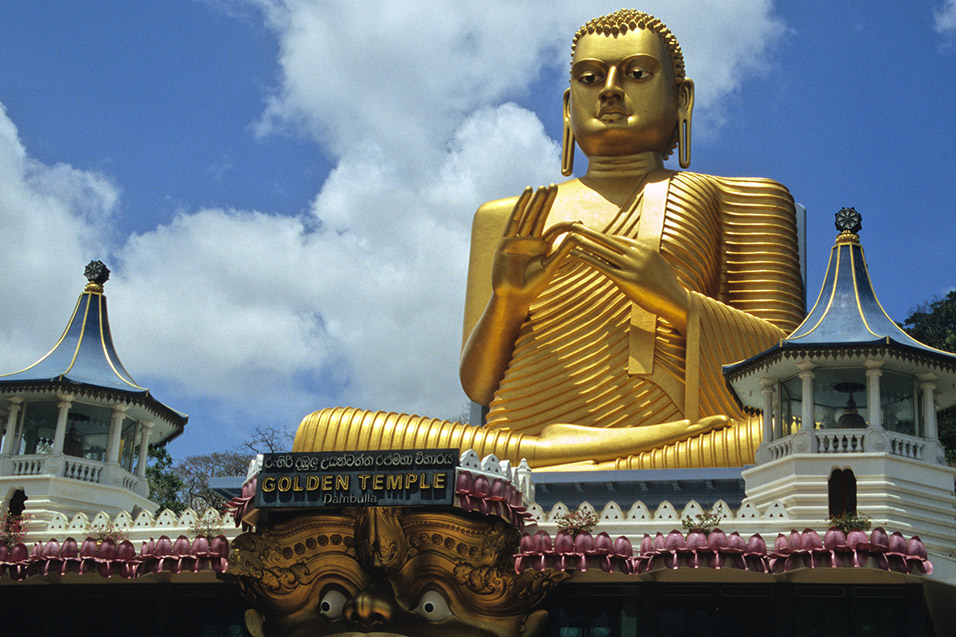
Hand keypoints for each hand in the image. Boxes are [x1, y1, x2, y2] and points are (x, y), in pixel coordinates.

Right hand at [491, 185, 573, 307]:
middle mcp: (530, 241)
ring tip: (542, 187)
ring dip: (535, 201)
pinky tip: (527, 194)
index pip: (555, 230)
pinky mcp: (506, 241)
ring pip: (528, 216)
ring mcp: (518, 240)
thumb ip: (563, 250)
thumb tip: (578, 235)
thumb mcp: (550, 267)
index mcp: (542, 248)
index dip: (566, 224)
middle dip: (546, 202)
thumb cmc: (532, 286)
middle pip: (540, 217)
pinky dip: (521, 206)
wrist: (513, 296)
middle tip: (554, 186)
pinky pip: (514, 220)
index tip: (579, 221)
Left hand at [567, 223, 689, 329]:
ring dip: (584, 243)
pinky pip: (602, 266)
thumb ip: (648, 261)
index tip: (590, 234)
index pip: (619, 241)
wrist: (676, 301)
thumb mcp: (660, 268)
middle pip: (608, 241)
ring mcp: (631, 266)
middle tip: (574, 225)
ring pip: (603, 251)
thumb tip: (642, 259)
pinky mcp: (625, 279)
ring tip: (570, 237)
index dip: (602, 238)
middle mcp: (637, 254)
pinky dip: (587, 258)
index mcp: (645, 249)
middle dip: (589, 233)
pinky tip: (576, 254)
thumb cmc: (669, 288)